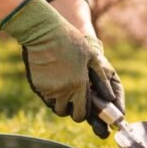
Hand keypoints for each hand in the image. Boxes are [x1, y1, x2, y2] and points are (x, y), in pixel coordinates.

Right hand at [0, 0, 119, 133]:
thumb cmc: (71, 42)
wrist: (44, 33)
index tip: (86, 108)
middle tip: (74, 100)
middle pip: (67, 113)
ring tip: (65, 88)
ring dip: (60, 102)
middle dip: (72, 110)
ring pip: (55, 106)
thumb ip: (101, 80)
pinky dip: (50, 94)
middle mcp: (63, 91)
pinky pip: (45, 97)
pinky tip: (55, 80)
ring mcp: (48, 89)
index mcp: (79, 85)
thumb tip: (109, 97)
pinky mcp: (36, 85)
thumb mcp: (91, 58)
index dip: (84, 113)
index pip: (82, 113)